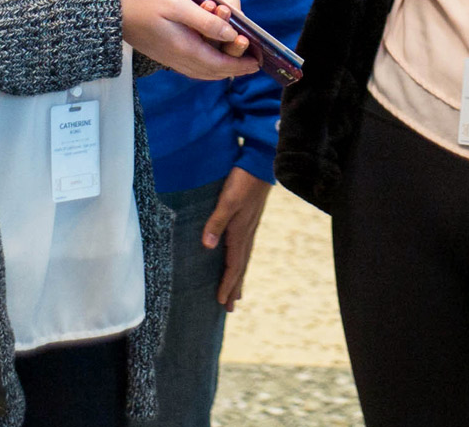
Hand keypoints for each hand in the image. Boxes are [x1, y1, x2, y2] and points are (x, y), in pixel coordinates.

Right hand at [119, 0, 259, 80]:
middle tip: (251, 59)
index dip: (241, 64)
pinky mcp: (163, 53)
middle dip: (234, 67)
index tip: (257, 61)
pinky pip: (191, 65)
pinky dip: (206, 62)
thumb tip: (229, 34)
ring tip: (236, 58)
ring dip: (221, 66)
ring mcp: (169, 58)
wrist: (109, 8)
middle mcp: (178, 58)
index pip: (220, 64)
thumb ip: (204, 21)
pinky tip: (210, 52)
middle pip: (213, 71)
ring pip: (202, 70)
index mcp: (184, 48)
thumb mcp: (177, 4)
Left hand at [205, 167, 272, 308]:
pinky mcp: (250, 219)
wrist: (261, 162)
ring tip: (236, 293)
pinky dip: (241, 260)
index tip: (222, 303)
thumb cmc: (243, 180)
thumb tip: (207, 246)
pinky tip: (239, 259)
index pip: (233, 266)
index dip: (227, 285)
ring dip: (238, 276)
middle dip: (234, 287)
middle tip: (229, 308)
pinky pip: (245, 247)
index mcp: (240, 233)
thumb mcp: (227, 200)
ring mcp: (250, 226)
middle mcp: (247, 233)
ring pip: (243, 258)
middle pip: (240, 267)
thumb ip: (216, 222)